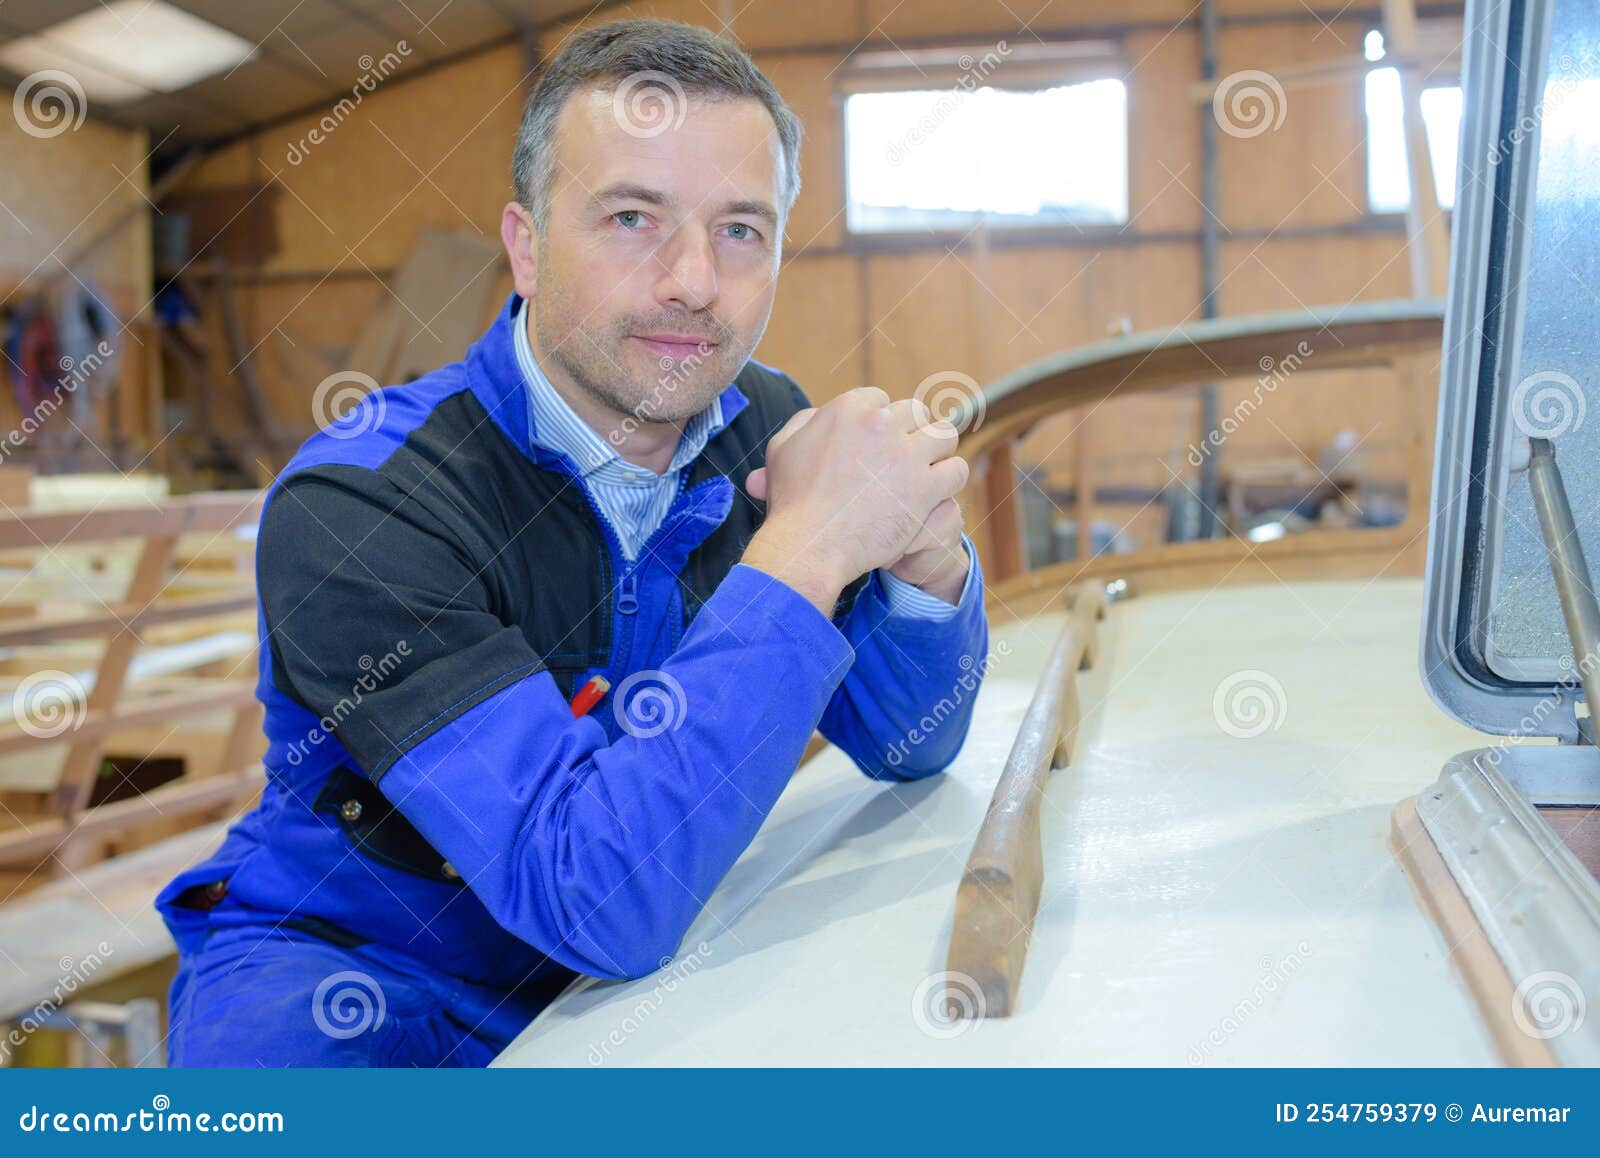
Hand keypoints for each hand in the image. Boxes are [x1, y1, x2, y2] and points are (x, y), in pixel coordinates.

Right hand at [742, 388, 966, 614]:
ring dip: (938, 451)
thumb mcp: (783, 448)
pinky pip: (956, 470)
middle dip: (912, 433)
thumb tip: (822, 412)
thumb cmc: (793, 502)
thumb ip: (805, 422)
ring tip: (927, 470)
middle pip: (916, 413)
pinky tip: (936, 491)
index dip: (882, 423)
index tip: (880, 443)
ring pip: (944, 436)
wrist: (810, 545)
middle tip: (905, 458)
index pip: (882, 399)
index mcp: (847, 409)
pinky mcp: (924, 487)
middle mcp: (879, 424)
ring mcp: (905, 455)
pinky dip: (949, 479)